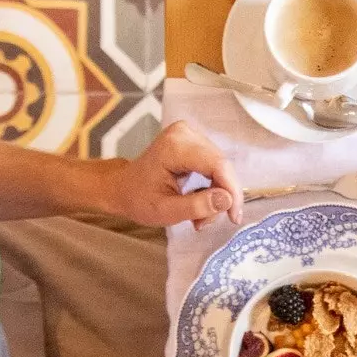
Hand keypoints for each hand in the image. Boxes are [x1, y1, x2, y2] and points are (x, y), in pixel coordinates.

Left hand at [109, 120, 243, 229]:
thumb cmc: (139, 199)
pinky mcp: (194, 140)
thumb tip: (226, 200)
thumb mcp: (165, 212)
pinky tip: (202, 201)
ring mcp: (190, 134)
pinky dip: (213, 186)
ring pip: (221, 167)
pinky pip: (215, 165)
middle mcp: (185, 134)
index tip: (233, 217)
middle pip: (221, 166)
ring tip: (200, 216)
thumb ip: (196, 207)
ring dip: (217, 194)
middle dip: (222, 197)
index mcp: (174, 147)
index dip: (231, 191)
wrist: (123, 187)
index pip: (217, 165)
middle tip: (206, 222)